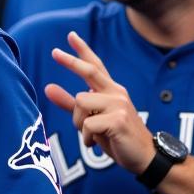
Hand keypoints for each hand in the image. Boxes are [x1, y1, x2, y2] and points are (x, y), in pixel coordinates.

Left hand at [44, 31, 154, 174]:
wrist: (145, 158)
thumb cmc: (117, 138)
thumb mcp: (90, 119)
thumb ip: (69, 103)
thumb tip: (47, 87)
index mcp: (111, 91)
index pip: (96, 66)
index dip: (82, 50)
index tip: (71, 35)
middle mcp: (116, 93)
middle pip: (90, 71)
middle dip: (71, 62)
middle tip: (54, 52)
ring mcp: (119, 105)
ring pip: (81, 102)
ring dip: (79, 122)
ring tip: (90, 135)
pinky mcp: (118, 119)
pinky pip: (88, 124)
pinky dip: (86, 137)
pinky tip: (95, 143)